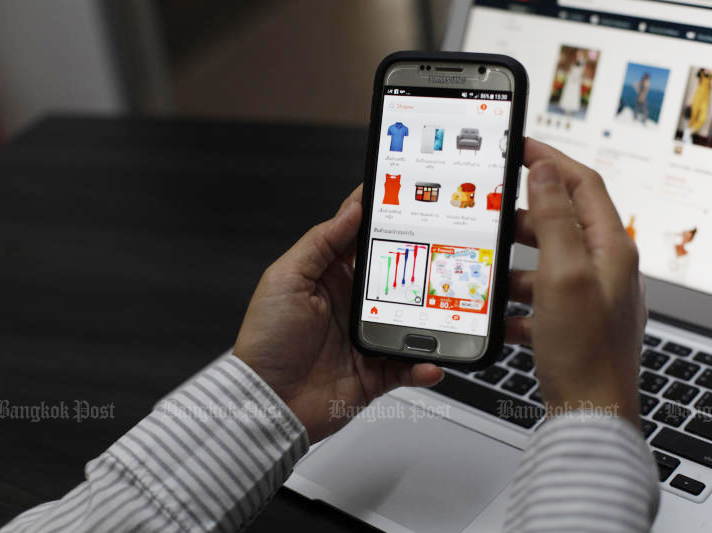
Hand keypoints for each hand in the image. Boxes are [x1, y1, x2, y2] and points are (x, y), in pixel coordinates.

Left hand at [233, 185, 443, 441]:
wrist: (266, 403)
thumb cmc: (267, 340)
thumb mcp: (286, 279)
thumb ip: (320, 243)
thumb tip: (351, 210)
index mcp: (329, 277)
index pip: (361, 239)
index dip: (383, 219)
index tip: (410, 200)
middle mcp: (351, 305)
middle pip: (395, 278)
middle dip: (419, 266)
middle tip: (444, 251)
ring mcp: (366, 339)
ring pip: (410, 322)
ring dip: (428, 318)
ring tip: (445, 310)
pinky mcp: (375, 373)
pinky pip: (407, 367)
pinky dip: (423, 366)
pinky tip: (431, 362)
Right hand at [507, 139, 645, 425]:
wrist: (590, 415)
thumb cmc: (584, 351)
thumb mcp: (563, 275)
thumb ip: (556, 218)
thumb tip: (546, 170)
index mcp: (610, 247)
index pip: (582, 183)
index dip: (550, 160)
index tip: (519, 146)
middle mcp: (604, 267)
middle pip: (560, 222)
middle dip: (520, 218)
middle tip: (488, 214)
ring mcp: (589, 296)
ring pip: (544, 263)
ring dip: (513, 265)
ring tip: (485, 269)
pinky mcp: (573, 322)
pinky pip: (539, 299)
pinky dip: (516, 302)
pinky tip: (497, 315)